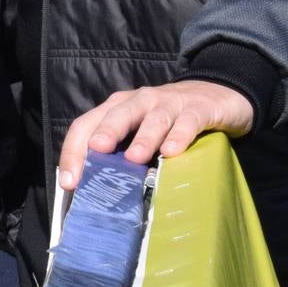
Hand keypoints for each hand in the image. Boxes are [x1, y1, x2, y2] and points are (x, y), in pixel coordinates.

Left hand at [58, 81, 253, 190]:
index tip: (70, 181)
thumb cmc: (169, 119)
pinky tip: (173, 151)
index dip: (74, 150)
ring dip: (143, 138)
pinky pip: (187, 121)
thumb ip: (119, 154)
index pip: (87, 124)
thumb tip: (94, 193)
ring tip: (135, 158)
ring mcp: (170, 103)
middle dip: (106, 132)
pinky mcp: (199, 109)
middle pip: (117, 114)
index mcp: (118, 108)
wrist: (217, 93)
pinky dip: (179, 135)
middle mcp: (140, 101)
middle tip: (97, 151)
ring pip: (153, 118)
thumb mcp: (139, 132)